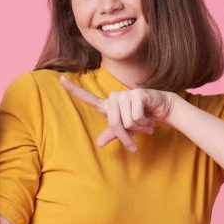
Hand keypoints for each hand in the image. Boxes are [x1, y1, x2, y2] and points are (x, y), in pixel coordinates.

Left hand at [59, 75, 175, 150]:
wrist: (162, 111)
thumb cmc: (142, 119)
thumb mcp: (127, 131)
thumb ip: (113, 134)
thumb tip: (98, 144)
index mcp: (109, 106)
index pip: (88, 98)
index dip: (73, 90)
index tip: (60, 79)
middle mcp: (115, 98)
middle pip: (113, 123)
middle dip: (125, 136)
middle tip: (134, 141)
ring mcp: (125, 94)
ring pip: (126, 121)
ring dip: (138, 127)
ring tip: (144, 121)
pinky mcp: (137, 94)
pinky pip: (136, 116)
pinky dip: (144, 122)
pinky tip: (149, 116)